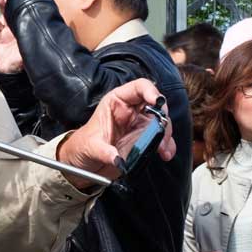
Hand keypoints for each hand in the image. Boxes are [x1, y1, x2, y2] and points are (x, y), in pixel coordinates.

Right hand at [0, 0, 22, 73]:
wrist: (9, 74)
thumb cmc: (20, 66)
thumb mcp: (27, 56)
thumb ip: (29, 48)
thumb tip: (36, 42)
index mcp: (27, 30)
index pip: (27, 14)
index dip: (24, 5)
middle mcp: (18, 29)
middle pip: (15, 11)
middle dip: (12, 2)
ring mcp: (8, 32)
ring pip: (5, 15)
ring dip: (2, 6)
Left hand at [54, 78, 176, 189]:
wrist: (84, 163)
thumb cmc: (84, 147)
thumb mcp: (90, 147)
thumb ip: (104, 152)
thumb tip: (117, 160)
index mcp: (117, 101)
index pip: (138, 88)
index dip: (150, 91)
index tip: (156, 101)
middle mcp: (131, 110)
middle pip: (156, 105)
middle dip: (163, 117)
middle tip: (162, 132)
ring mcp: (140, 125)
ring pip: (162, 123)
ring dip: (166, 135)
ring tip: (163, 149)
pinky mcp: (145, 140)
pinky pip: (161, 140)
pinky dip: (167, 146)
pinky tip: (165, 154)